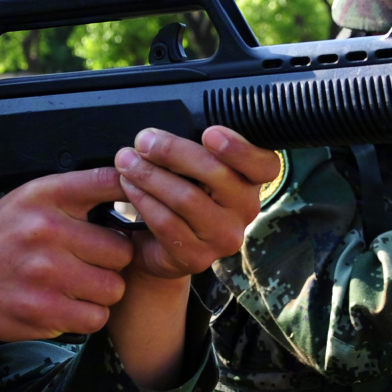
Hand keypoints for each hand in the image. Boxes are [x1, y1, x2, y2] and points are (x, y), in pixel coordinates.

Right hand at [0, 169, 135, 391]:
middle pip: (122, 250)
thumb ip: (78, 192)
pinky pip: (95, 317)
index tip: (138, 205)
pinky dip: (86, 315)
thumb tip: (133, 186)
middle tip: (89, 262)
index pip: (109, 183)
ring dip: (101, 291)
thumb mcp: (29, 199)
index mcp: (46, 196)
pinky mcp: (44, 310)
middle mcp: (47, 230)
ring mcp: (46, 273)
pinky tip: (66, 303)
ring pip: (114, 288)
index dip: (133, 195)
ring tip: (76, 284)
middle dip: (111, 261)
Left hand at [113, 126, 278, 278]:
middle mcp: (246, 210)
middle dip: (173, 152)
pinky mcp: (198, 257)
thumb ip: (189, 148)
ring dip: (150, 175)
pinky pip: (167, 223)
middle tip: (143, 141)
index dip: (240, 149)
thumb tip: (157, 133)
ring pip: (187, 199)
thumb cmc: (178, 192)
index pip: (265, 165)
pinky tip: (129, 187)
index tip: (209, 134)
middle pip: (217, 175)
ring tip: (127, 161)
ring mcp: (224, 237)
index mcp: (251, 180)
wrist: (157, 244)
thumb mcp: (189, 166)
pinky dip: (143, 200)